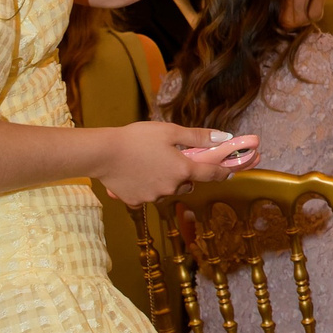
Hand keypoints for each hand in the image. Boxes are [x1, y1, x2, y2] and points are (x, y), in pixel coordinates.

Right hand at [94, 120, 233, 205]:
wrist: (103, 153)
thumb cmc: (137, 138)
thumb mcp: (170, 131)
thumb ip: (198, 136)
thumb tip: (223, 138)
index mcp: (183, 169)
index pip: (212, 174)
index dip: (223, 172)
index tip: (230, 172)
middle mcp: (172, 187)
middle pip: (187, 183)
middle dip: (184, 173)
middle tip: (172, 159)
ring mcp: (154, 197)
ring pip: (168, 190)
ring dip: (165, 180)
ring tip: (149, 163)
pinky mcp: (137, 201)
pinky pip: (147, 195)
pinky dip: (145, 187)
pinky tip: (135, 173)